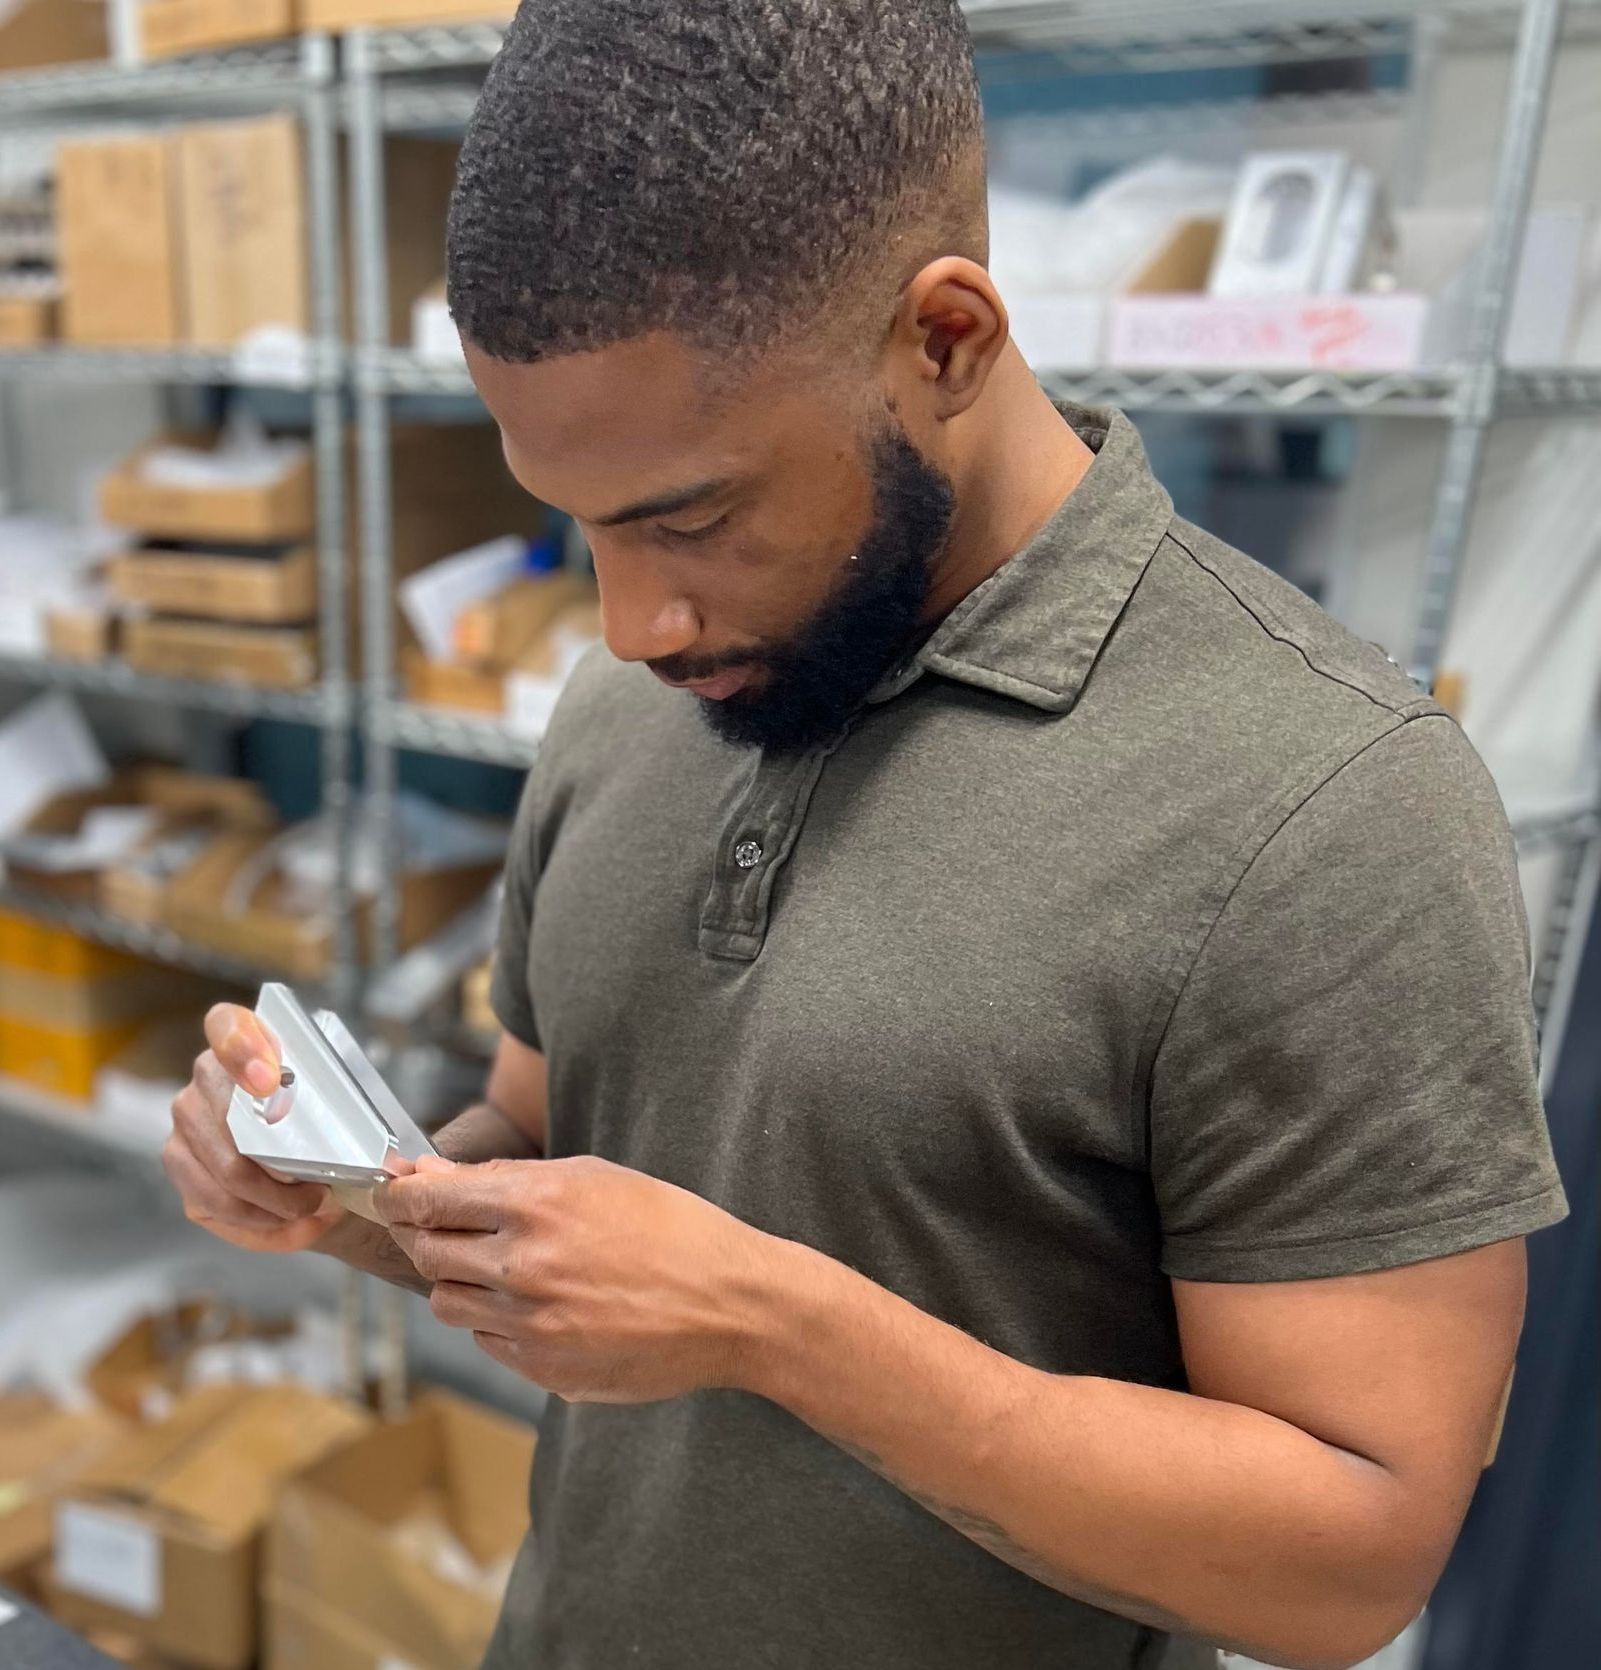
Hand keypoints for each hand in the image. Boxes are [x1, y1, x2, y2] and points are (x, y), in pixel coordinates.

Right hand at [163, 1003, 344, 1253]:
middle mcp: (206, 1078)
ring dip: (278, 1202)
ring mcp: (186, 1123)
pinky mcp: (182, 1167)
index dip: (243, 1050)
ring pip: (226, 1172)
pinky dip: (262, 1223)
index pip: (227, 1026)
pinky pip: (218, 1205)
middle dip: (281, 1166)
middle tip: (323, 1188)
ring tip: (314, 1208)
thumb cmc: (329, 1123)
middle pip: (229, 1120)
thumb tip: (354, 1148)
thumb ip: (336, 1105)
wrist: (318, 1161)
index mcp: (246, 1039)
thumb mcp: (344, 1103)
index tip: (269, 1082)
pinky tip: (292, 1223)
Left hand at [374, 1155, 776, 1403]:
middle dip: (425, 1235)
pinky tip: (540, 1304)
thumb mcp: (593, 1177)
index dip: (401, 1195)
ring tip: (503, 1268)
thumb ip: (506, 1178)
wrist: (730, 1303)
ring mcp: (529, 1323)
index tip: (395, 1192)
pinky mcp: (542, 1369)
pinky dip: (497, 1321)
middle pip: (426, 1251)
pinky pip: (488, 1341)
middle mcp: (522, 1264)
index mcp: (536, 1202)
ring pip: (447, 1302)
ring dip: (459, 1281)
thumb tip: (432, 1176)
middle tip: (444, 1227)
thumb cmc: (670, 1227)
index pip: (428, 1200)